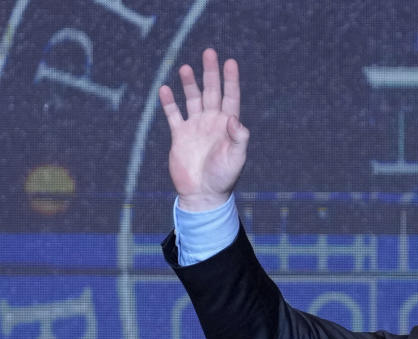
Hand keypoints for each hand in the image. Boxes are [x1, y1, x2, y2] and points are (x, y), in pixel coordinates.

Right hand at [158, 48, 248, 211]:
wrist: (203, 194)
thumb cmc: (223, 178)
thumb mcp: (236, 158)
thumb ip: (238, 137)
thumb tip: (233, 117)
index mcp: (228, 126)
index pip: (230, 97)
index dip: (230, 80)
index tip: (230, 62)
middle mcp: (212, 122)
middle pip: (211, 92)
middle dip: (210, 73)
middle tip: (209, 52)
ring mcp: (195, 127)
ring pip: (192, 99)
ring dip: (189, 84)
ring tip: (185, 68)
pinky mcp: (179, 135)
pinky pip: (173, 114)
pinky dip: (169, 102)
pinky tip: (165, 89)